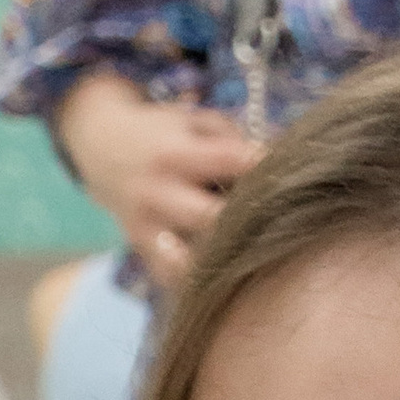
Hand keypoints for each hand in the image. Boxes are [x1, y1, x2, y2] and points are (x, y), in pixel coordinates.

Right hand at [56, 72, 260, 288]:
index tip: (296, 178)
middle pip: (215, 220)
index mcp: (177, 153)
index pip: (234, 163)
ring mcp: (146, 227)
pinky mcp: (140, 250)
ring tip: (246, 254)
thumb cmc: (164, 133)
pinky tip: (219, 270)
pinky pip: (173, 277)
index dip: (269, 171)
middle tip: (275, 222)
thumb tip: (281, 161)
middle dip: (247, 222)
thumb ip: (234, 139)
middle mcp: (158, 193)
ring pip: (191, 262)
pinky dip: (197, 278)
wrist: (103, 148)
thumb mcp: (195, 120)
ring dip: (221, 260)